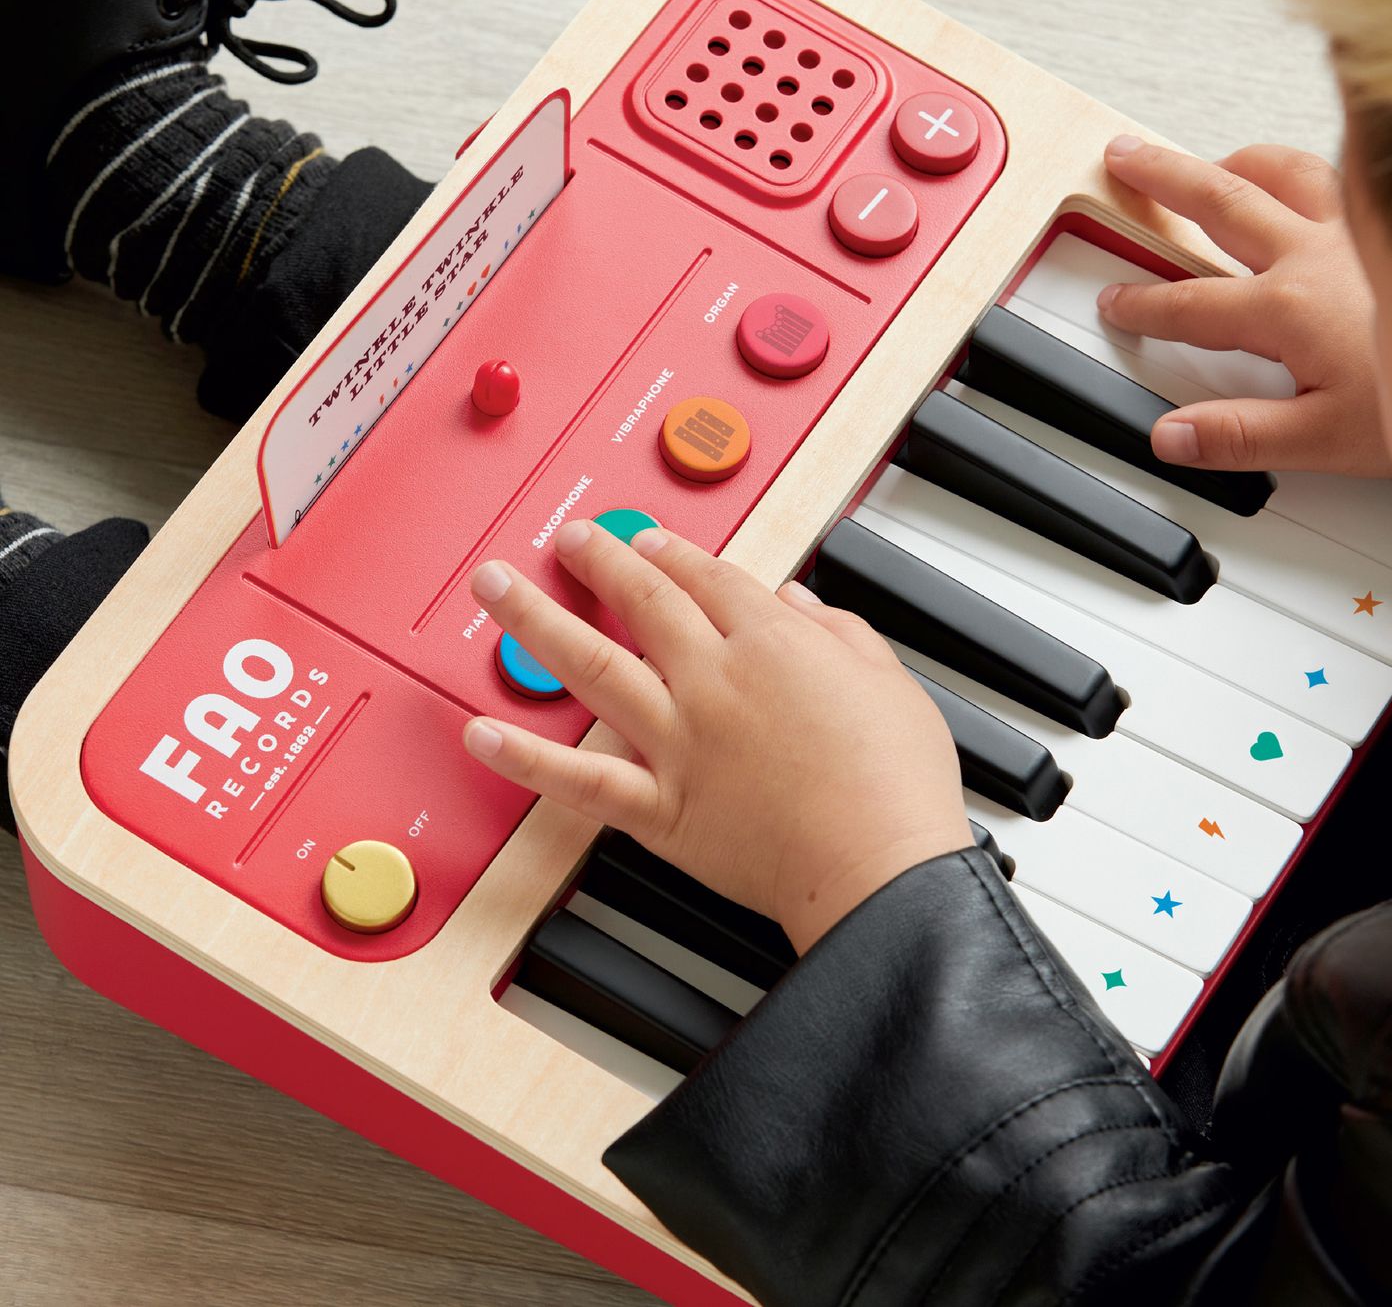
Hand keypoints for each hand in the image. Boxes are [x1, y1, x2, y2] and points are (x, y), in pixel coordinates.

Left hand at [461, 522, 971, 952]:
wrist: (882, 867)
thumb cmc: (896, 780)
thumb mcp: (889, 679)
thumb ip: (839, 631)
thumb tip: (798, 603)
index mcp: (772, 643)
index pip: (708, 579)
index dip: (672, 553)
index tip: (649, 540)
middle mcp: (714, 679)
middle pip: (643, 602)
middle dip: (602, 560)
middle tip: (572, 539)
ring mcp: (678, 741)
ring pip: (593, 665)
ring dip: (537, 620)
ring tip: (496, 588)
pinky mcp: (660, 808)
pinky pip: (580, 780)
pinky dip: (526, 759)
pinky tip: (482, 733)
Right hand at [1099, 137, 1391, 476]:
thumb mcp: (1323, 439)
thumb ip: (1238, 436)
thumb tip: (1171, 437)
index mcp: (1286, 307)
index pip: (1189, 304)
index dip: (1141, 304)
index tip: (1113, 301)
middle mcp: (1314, 253)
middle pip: (1219, 201)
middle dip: (1162, 178)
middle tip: (1125, 156)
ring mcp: (1358, 229)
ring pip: (1282, 170)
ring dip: (1231, 164)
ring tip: (1200, 163)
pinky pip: (1338, 175)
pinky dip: (1304, 167)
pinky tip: (1300, 173)